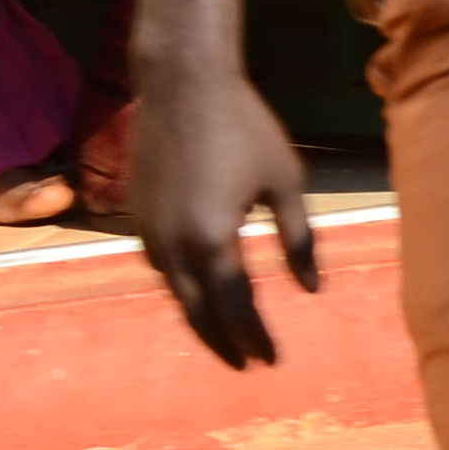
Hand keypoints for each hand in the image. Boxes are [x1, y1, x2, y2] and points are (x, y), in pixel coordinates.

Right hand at [128, 63, 317, 369]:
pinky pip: (161, 266)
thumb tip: (313, 290)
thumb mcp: (286, 182)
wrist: (183, 84)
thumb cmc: (245, 127)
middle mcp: (173, 245)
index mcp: (213, 240)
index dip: (255, 338)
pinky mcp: (136, 216)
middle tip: (248, 365)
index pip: (236, 308)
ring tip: (226, 336)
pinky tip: (199, 290)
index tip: (272, 361)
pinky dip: (182, 287)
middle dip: (224, 342)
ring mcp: (148, 232)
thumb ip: (299, 239)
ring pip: (175, 291)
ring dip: (200, 317)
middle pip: (198, 312)